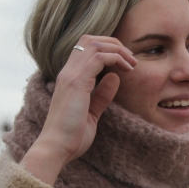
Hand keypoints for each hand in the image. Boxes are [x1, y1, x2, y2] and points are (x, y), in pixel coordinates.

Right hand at [21, 36, 135, 185]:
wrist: (56, 148)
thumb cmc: (71, 135)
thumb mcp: (91, 113)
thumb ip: (101, 95)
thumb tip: (114, 77)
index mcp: (69, 78)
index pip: (85, 49)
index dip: (107, 49)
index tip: (124, 63)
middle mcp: (68, 72)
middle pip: (90, 40)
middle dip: (114, 44)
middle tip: (131, 59)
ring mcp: (70, 75)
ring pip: (95, 44)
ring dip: (117, 50)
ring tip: (132, 63)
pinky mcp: (76, 82)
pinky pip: (99, 57)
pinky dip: (116, 58)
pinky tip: (126, 69)